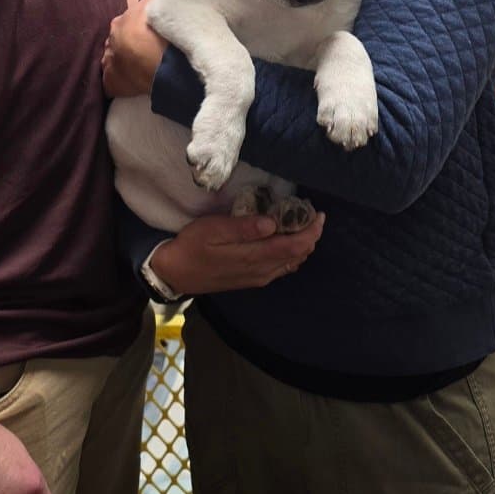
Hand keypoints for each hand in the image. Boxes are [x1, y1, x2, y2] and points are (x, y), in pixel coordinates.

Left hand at [102, 0, 175, 96]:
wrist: (155, 56)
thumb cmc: (157, 24)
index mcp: (120, 22)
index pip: (125, 24)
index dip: (135, 28)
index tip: (146, 33)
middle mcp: (110, 42)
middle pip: (117, 44)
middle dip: (127, 47)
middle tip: (145, 52)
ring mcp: (110, 63)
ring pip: (113, 63)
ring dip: (123, 66)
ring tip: (139, 69)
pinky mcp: (112, 84)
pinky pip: (112, 84)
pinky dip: (118, 84)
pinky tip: (128, 87)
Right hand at [151, 209, 324, 295]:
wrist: (176, 273)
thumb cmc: (192, 245)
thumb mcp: (212, 229)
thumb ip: (243, 227)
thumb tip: (273, 223)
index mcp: (254, 256)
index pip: (295, 246)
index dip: (311, 231)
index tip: (318, 213)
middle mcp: (262, 271)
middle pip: (298, 255)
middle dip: (311, 236)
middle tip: (312, 214)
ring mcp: (258, 277)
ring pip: (292, 263)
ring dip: (302, 244)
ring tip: (302, 223)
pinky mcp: (253, 279)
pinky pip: (282, 268)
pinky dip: (291, 253)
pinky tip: (285, 240)